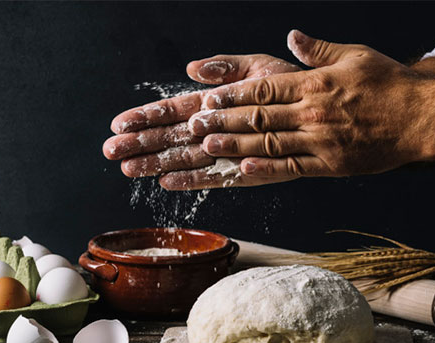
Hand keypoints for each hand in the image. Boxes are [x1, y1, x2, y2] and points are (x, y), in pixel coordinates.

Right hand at [102, 55, 299, 178]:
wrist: (323, 111)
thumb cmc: (290, 86)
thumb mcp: (258, 67)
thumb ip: (225, 68)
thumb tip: (191, 69)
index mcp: (215, 102)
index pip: (174, 109)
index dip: (146, 116)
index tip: (119, 123)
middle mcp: (217, 128)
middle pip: (172, 136)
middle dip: (141, 143)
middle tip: (111, 151)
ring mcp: (228, 151)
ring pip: (186, 158)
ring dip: (156, 163)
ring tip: (128, 169)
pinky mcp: (245, 170)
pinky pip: (215, 177)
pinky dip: (192, 180)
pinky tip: (167, 183)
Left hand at [161, 30, 425, 189]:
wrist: (421, 118)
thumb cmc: (389, 84)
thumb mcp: (354, 55)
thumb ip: (319, 50)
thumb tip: (293, 37)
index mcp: (315, 84)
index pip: (264, 89)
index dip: (232, 94)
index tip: (207, 98)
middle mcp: (313, 112)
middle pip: (259, 117)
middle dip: (223, 120)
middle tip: (194, 125)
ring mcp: (321, 141)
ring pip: (269, 143)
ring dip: (236, 144)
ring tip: (208, 146)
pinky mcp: (331, 165)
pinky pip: (293, 168)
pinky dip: (267, 169)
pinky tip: (244, 170)